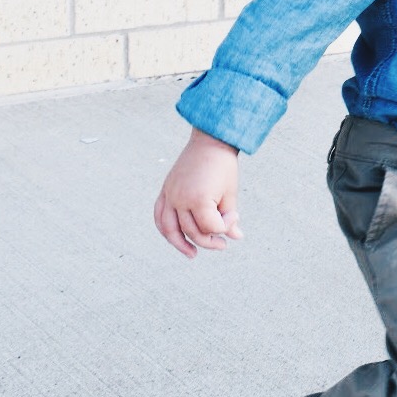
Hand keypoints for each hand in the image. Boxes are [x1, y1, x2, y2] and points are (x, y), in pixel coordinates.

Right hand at [154, 128, 242, 258]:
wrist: (210, 142)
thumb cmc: (223, 167)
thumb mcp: (230, 193)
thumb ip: (229, 218)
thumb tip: (236, 237)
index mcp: (199, 198)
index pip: (211, 227)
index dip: (225, 226)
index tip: (235, 215)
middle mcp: (180, 199)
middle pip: (191, 231)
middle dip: (209, 240)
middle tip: (222, 244)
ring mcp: (170, 195)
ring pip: (169, 229)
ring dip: (180, 244)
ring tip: (192, 254)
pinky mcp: (165, 191)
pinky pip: (159, 216)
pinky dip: (165, 229)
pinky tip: (175, 237)